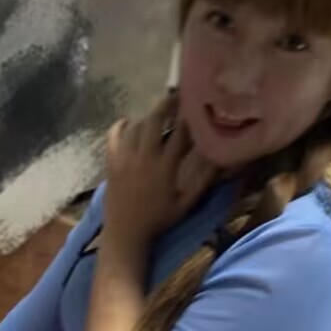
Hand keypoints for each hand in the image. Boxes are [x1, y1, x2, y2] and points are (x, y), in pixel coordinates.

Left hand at [105, 100, 215, 243]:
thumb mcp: (186, 203)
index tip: (195, 104)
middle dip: (166, 105)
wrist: (125, 233)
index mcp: (165, 166)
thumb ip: (203, 180)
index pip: (180, 132)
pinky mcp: (111, 162)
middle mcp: (144, 157)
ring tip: (157, 112)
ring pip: (135, 125)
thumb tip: (220, 159)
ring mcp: (124, 157)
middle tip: (176, 97)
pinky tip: (128, 121)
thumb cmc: (159, 219)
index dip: (188, 115)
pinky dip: (121, 125)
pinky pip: (113, 135)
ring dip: (147, 115)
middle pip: (154, 120)